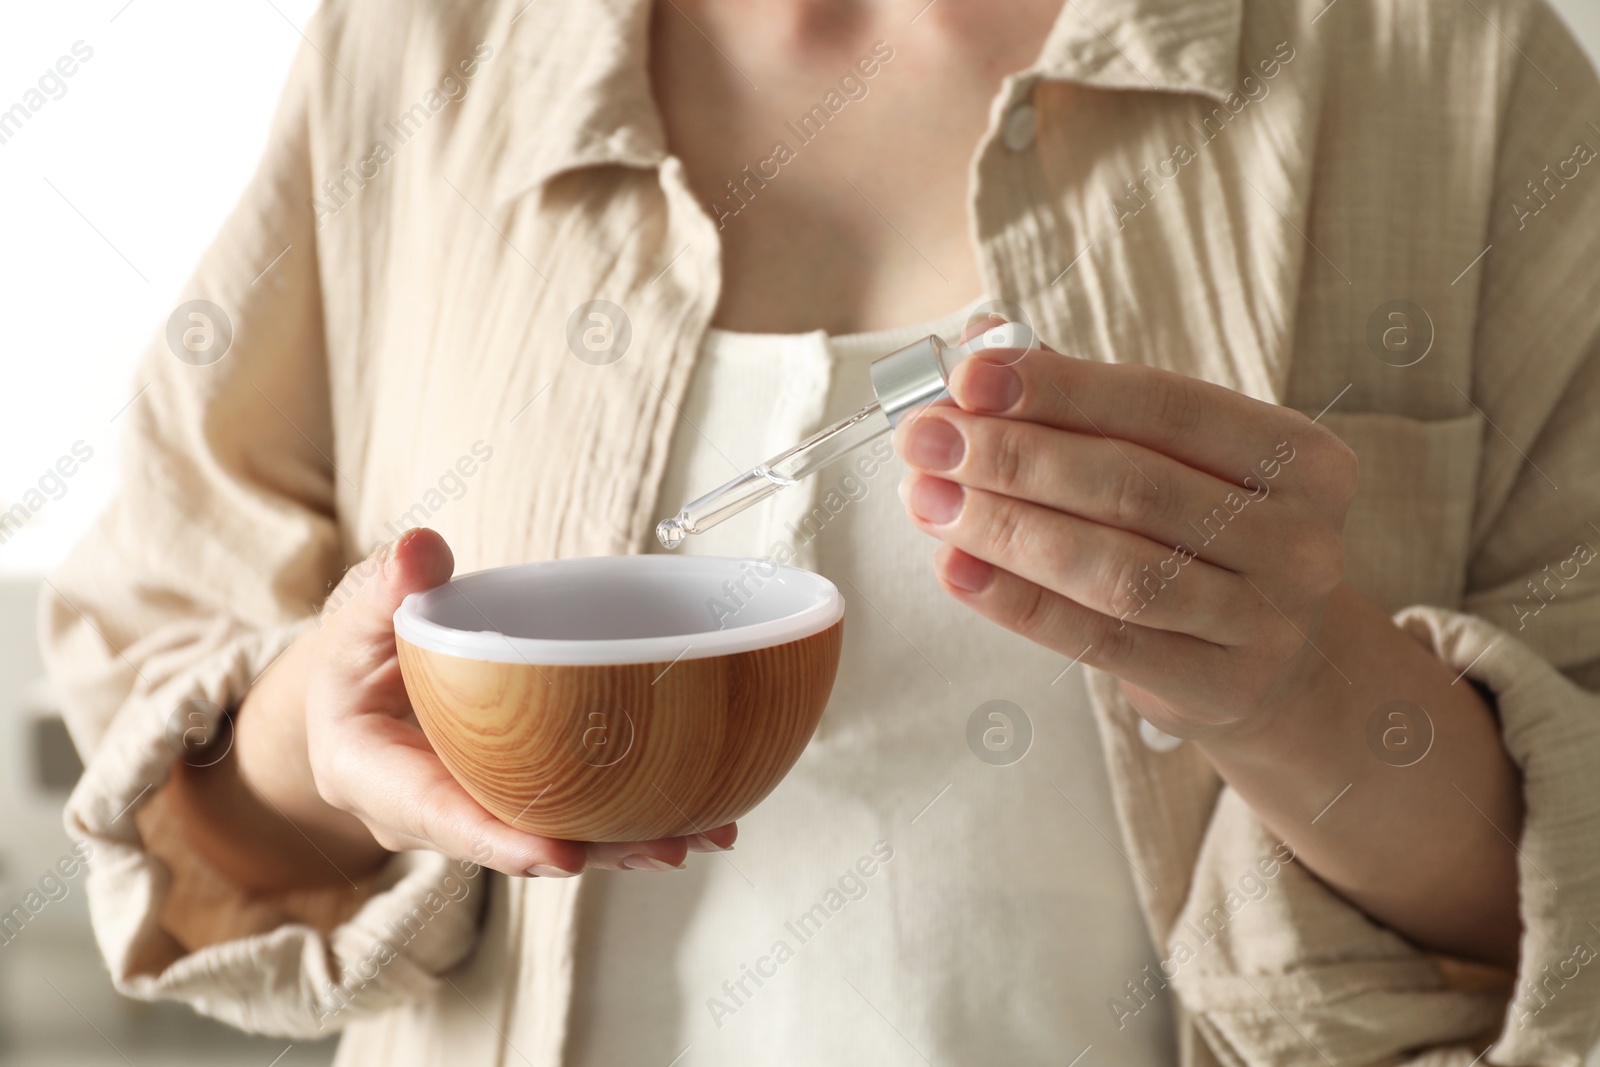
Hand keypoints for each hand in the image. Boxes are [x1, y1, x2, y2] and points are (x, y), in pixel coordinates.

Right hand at [173, 528, 733, 893]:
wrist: (355, 698)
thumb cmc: (354, 659)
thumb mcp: (356, 620)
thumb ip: (385, 589)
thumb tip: (421, 550)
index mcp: (376, 778)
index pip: (440, 819)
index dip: (502, 842)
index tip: (564, 855)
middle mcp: (432, 815)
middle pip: (518, 843)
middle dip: (596, 850)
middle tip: (669, 846)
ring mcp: (481, 812)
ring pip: (559, 837)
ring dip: (632, 841)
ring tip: (706, 835)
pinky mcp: (519, 799)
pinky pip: (578, 815)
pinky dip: (635, 814)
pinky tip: (704, 809)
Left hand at [892, 320, 1358, 739]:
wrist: (1277, 668)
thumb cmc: (1206, 537)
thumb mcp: (1174, 461)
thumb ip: (1084, 401)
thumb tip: (983, 338)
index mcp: (1300, 456)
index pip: (1166, 405)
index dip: (1060, 387)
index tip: (968, 377)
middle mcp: (1299, 538)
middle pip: (1133, 485)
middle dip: (1013, 456)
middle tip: (924, 440)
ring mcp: (1266, 621)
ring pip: (1115, 568)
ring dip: (1005, 528)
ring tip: (925, 498)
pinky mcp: (1219, 686)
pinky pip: (1099, 639)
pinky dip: (1016, 602)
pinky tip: (954, 567)